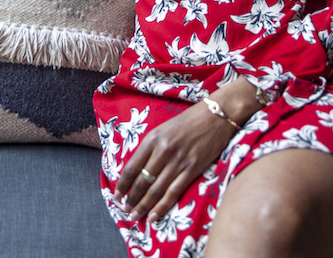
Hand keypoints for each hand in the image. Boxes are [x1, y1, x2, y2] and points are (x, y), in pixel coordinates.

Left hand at [113, 78, 262, 224]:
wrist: (217, 114)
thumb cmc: (189, 121)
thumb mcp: (164, 129)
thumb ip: (151, 148)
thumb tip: (138, 171)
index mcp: (153, 139)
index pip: (132, 167)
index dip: (122, 185)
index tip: (116, 196)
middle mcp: (163, 150)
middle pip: (142, 181)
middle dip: (131, 199)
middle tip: (124, 211)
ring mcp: (178, 161)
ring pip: (156, 190)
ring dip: (143, 206)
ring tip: (135, 217)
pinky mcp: (193, 169)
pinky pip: (174, 192)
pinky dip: (162, 207)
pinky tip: (154, 216)